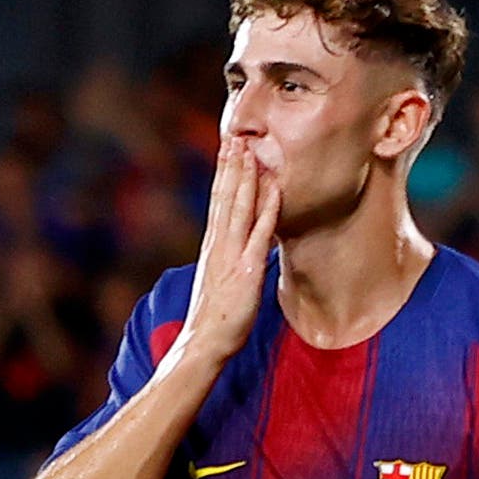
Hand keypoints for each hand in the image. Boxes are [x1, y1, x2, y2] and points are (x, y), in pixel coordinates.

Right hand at [178, 138, 280, 362]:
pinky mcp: (247, 270)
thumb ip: (228, 260)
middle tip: (236, 137)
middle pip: (224, 197)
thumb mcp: (220, 281)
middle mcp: (218, 244)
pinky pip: (259, 234)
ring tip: (250, 151)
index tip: (227, 150)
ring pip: (238, 208)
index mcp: (212, 246)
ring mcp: (232, 255)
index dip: (223, 174)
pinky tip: (274, 190)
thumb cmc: (215, 318)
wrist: (204, 342)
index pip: (217, 202)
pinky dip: (267, 210)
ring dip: (245, 178)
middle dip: (230, 166)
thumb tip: (238, 249)